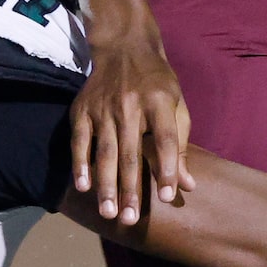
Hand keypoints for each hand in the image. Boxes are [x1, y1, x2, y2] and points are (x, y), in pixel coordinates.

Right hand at [70, 29, 192, 225]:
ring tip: (108, 212)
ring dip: (106, 184)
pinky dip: (80, 164)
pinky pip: (80, 141)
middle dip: (130, 189)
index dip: (167, 168)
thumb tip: (186, 185)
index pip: (165, 140)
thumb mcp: (177, 105)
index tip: (167, 196)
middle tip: (129, 219)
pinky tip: (83, 187)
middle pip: (131, 152)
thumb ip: (181, 145)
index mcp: (160, 102)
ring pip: (105, 152)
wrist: (123, 47)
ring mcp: (103, 107)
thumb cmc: (157, 83)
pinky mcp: (82, 109)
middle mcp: (130, 105)